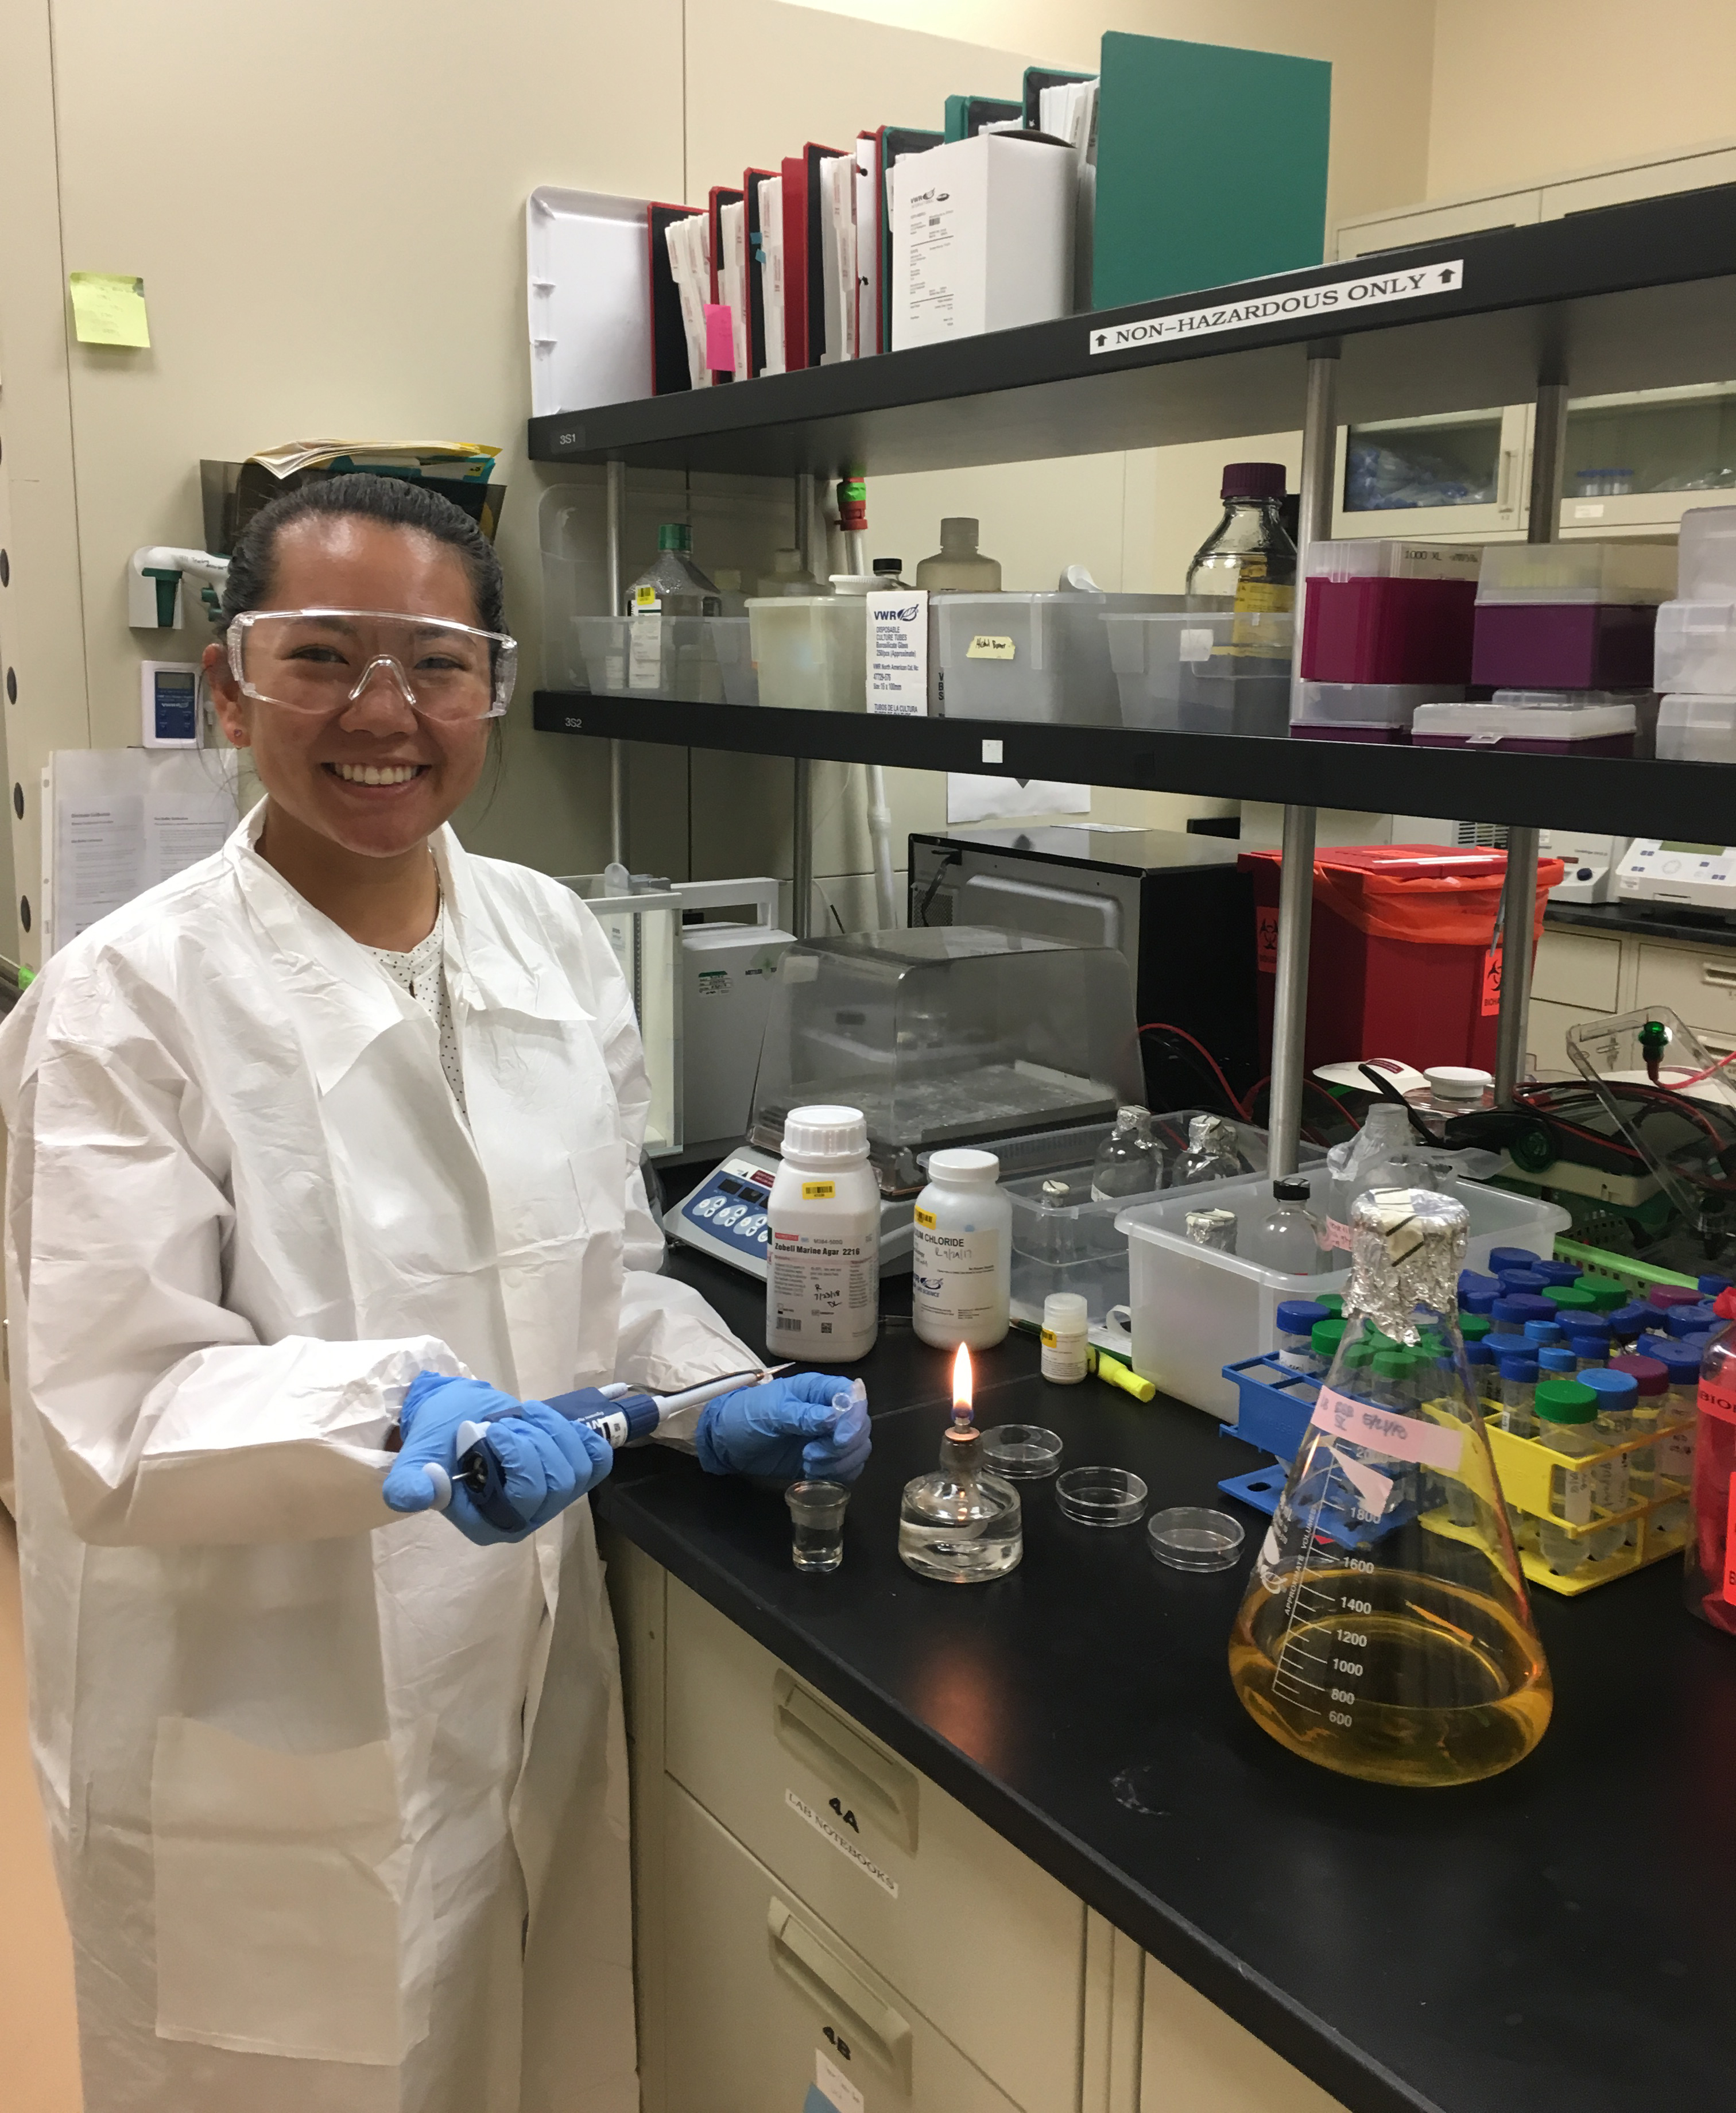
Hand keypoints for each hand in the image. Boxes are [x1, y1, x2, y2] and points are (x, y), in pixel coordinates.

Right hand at [382, 1372, 612, 1544]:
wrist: (459, 1416)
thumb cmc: (439, 1439)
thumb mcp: (416, 1456)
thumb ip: (409, 1480)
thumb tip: (412, 1497)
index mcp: (489, 1523)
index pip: (526, 1499)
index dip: (520, 1459)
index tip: (496, 1430)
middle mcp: (525, 1519)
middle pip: (558, 1484)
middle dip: (536, 1441)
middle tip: (507, 1422)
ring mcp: (551, 1499)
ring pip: (578, 1469)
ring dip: (554, 1432)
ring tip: (524, 1417)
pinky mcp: (570, 1474)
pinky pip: (597, 1462)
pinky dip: (582, 1437)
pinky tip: (556, 1424)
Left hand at [695, 1373, 870, 1483]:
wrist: (727, 1442)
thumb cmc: (746, 1416)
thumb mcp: (770, 1412)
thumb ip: (802, 1415)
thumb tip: (833, 1418)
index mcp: (818, 1390)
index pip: (853, 1397)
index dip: (854, 1418)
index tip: (838, 1438)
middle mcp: (830, 1411)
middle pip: (860, 1426)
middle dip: (843, 1446)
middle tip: (811, 1455)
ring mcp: (828, 1436)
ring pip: (858, 1449)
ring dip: (839, 1462)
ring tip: (808, 1464)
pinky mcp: (824, 1459)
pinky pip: (847, 1468)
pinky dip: (837, 1475)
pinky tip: (813, 1474)